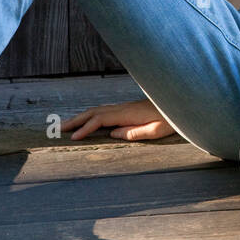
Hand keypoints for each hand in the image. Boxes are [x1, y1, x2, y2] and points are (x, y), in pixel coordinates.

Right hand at [61, 99, 176, 141]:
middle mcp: (124, 108)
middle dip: (76, 120)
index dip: (86, 128)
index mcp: (128, 114)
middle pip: (94, 112)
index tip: (74, 137)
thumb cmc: (172, 119)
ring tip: (68, 125)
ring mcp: (125, 107)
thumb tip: (112, 133)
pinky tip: (88, 121)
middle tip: (59, 129)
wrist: (180, 102)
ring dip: (82, 117)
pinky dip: (91, 115)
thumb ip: (135, 132)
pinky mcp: (128, 108)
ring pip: (98, 110)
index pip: (101, 120)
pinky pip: (105, 111)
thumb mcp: (156, 130)